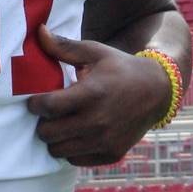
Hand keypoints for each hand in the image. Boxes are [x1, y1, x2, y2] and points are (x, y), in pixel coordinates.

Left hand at [26, 29, 175, 166]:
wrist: (157, 91)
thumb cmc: (120, 68)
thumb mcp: (95, 52)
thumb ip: (64, 47)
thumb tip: (38, 31)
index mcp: (93, 93)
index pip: (49, 107)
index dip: (35, 105)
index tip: (35, 101)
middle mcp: (98, 121)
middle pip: (48, 133)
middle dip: (42, 123)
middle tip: (48, 114)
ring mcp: (105, 141)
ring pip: (58, 150)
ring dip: (55, 138)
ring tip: (60, 124)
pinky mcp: (111, 154)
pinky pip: (75, 159)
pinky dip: (71, 149)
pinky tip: (76, 135)